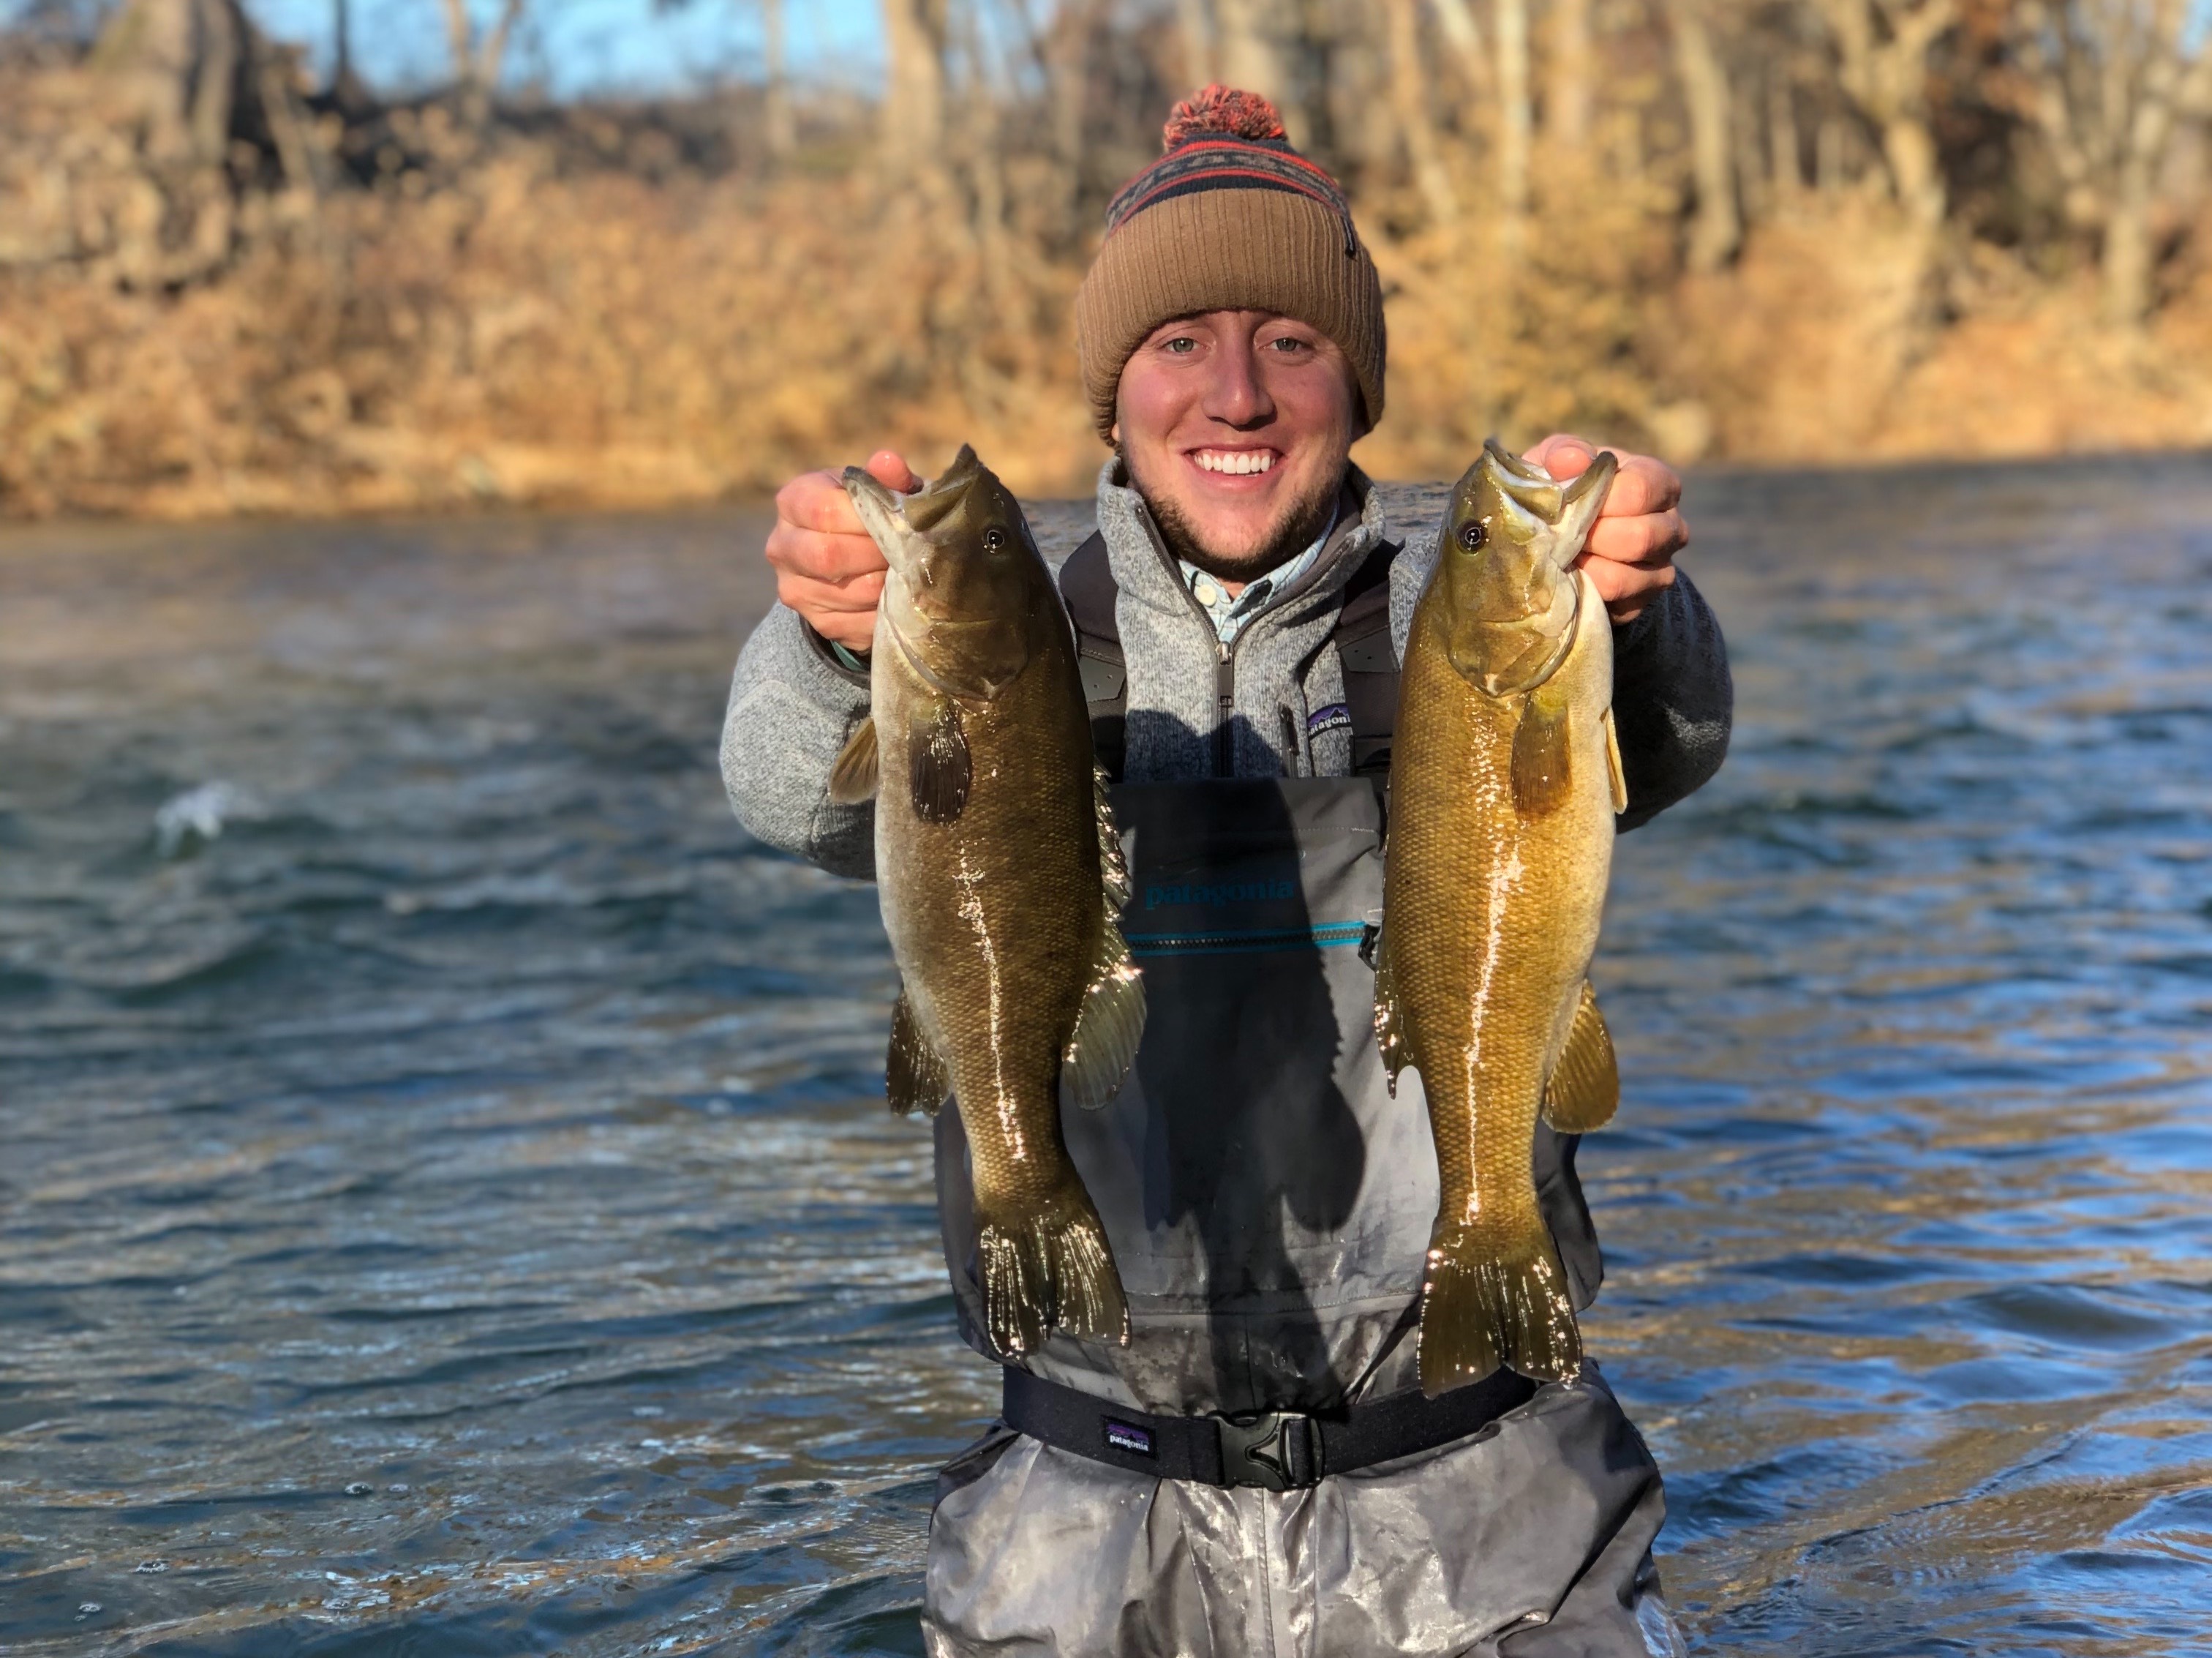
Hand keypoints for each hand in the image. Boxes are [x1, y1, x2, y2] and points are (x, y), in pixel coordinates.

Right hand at [765, 450, 917, 651]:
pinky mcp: (817, 622)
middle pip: (828, 556)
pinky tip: (900, 597)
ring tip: (910, 572)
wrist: (850, 558)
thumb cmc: (869, 513)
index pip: (824, 511)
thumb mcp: (877, 490)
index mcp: (792, 501)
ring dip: (888, 585)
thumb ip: (884, 478)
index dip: (868, 520)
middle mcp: (781, 546)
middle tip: (909, 552)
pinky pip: (858, 623)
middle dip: (878, 555)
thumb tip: (889, 463)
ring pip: (848, 594)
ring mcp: (794, 589)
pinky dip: (887, 612)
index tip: (900, 523)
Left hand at [1524, 434, 1686, 624]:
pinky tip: (1569, 578)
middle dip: (1591, 538)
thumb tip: (1570, 460)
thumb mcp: (1557, 462)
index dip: (1598, 500)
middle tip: (1561, 535)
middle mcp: (1671, 527)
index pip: (1640, 490)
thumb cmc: (1563, 488)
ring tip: (1561, 556)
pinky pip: (1614, 607)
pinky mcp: (1640, 604)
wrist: (1558, 539)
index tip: (1569, 502)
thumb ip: (1564, 454)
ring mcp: (1661, 569)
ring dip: (1584, 568)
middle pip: (1641, 537)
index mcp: (1658, 482)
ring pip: (1626, 578)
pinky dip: (1584, 593)